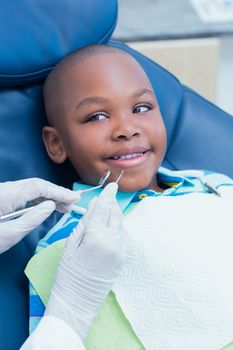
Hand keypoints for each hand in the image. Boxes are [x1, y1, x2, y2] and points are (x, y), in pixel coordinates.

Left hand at [0, 178, 80, 253]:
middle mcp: (5, 189)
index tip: (74, 199)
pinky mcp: (1, 199)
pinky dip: (37, 200)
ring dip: (47, 196)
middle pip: (35, 186)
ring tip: (63, 208)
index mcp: (6, 195)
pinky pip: (23, 195)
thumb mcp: (9, 235)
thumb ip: (32, 219)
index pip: (38, 187)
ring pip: (30, 189)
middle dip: (55, 193)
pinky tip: (46, 207)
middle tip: (71, 205)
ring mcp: (2, 193)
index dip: (58, 192)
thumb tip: (50, 206)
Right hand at [45, 182, 124, 339]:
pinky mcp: (123, 258)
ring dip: (115, 214)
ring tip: (107, 209)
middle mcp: (113, 242)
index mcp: (97, 237)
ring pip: (121, 224)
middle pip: (116, 214)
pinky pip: (122, 235)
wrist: (78, 302)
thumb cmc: (68, 274)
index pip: (104, 209)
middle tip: (109, 194)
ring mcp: (121, 251)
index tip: (112, 184)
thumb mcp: (71, 244)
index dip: (107, 195)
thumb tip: (94, 205)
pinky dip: (117, 226)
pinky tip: (109, 226)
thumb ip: (85, 222)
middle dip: (112, 203)